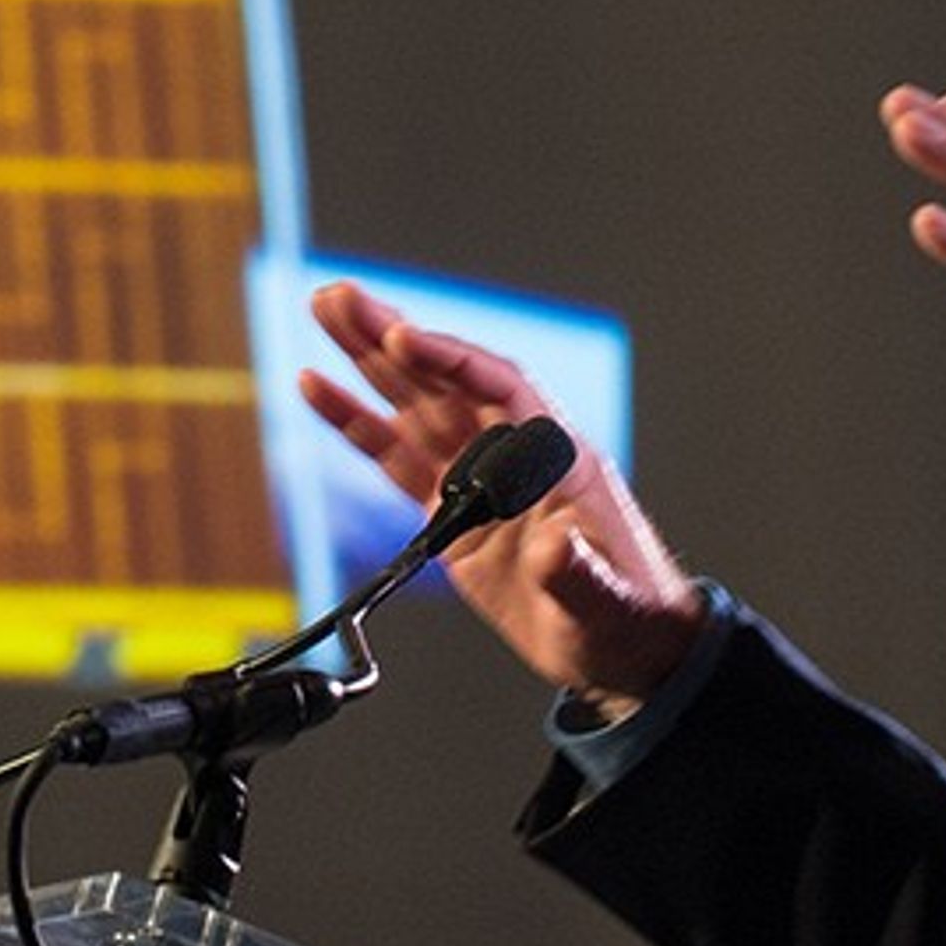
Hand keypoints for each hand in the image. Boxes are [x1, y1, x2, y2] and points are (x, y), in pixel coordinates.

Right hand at [300, 280, 705, 709]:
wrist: (620, 647)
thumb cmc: (627, 614)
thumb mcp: (607, 601)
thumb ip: (577, 572)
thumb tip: (554, 545)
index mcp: (557, 458)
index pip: (500, 388)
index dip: (451, 360)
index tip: (403, 338)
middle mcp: (512, 455)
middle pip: (445, 379)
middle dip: (391, 335)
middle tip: (339, 297)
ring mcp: (478, 480)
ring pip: (413, 403)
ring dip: (368, 359)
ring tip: (326, 311)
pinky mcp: (449, 511)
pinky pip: (394, 456)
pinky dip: (355, 422)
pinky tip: (318, 388)